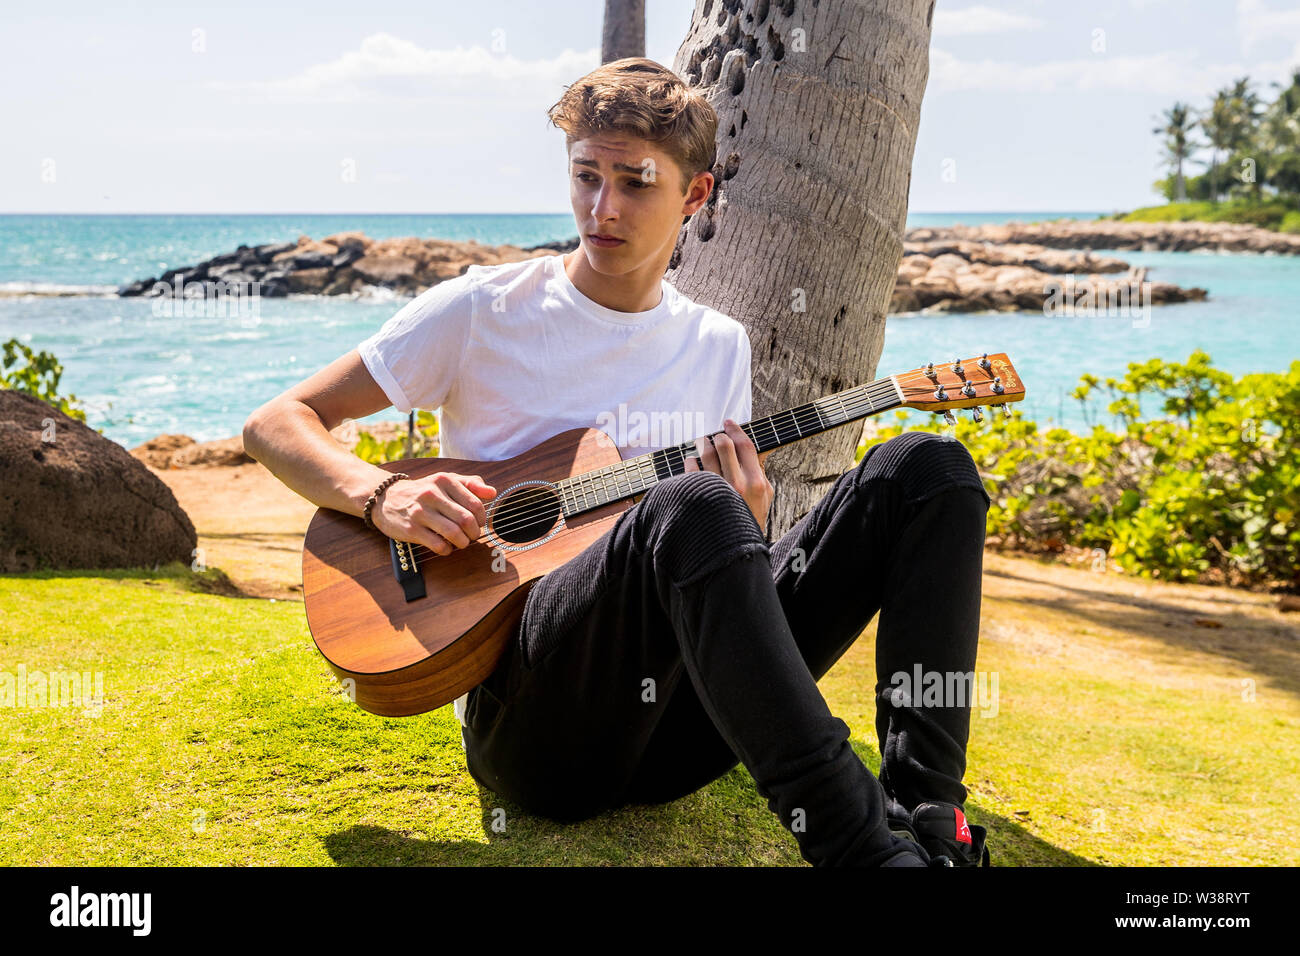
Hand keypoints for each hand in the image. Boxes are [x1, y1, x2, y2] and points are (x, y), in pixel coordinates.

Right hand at [371, 472, 496, 555]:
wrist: (386, 497)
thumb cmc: (422, 491)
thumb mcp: (445, 480)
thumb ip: (470, 483)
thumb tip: (492, 492)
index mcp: (444, 480)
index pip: (475, 503)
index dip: (482, 518)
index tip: (479, 523)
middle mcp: (432, 494)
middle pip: (466, 520)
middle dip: (474, 533)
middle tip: (472, 535)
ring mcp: (420, 512)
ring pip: (454, 533)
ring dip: (463, 542)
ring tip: (461, 542)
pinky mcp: (411, 529)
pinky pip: (438, 545)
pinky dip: (447, 550)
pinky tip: (446, 547)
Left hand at [684, 418, 773, 534]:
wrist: (736, 548)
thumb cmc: (750, 518)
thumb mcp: (765, 496)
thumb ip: (759, 471)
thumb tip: (754, 448)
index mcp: (756, 482)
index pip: (746, 446)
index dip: (736, 430)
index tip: (728, 423)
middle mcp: (738, 485)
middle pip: (724, 445)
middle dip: (718, 436)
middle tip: (714, 436)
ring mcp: (718, 492)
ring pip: (705, 455)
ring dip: (702, 445)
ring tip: (702, 444)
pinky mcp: (701, 498)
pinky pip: (691, 471)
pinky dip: (690, 462)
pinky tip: (691, 461)